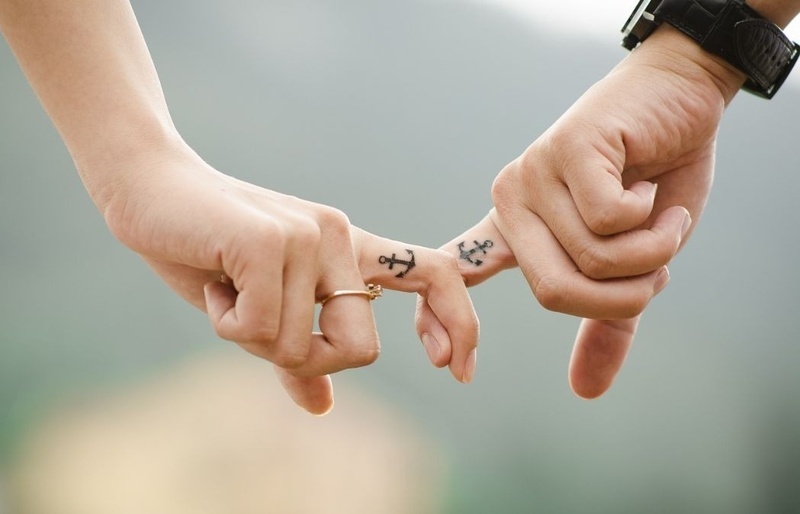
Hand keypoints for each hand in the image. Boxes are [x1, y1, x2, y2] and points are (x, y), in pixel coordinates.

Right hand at [100, 145, 478, 413]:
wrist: (150, 191)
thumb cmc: (206, 253)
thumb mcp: (259, 312)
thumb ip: (296, 356)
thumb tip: (323, 407)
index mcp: (349, 250)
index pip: (436, 274)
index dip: (459, 323)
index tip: (455, 370)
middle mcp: (341, 237)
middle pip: (361, 349)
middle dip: (308, 361)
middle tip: (259, 328)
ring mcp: (310, 236)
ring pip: (304, 346)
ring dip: (253, 339)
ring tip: (225, 291)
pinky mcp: (273, 241)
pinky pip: (264, 328)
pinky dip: (228, 324)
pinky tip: (211, 284)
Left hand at [420, 27, 747, 396]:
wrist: (679, 97)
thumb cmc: (654, 177)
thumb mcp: (633, 261)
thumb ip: (606, 319)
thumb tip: (584, 392)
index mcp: (515, 230)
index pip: (459, 276)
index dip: (439, 319)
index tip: (445, 365)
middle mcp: (511, 202)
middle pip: (554, 291)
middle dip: (623, 293)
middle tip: (658, 265)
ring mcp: (533, 174)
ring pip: (590, 258)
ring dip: (650, 252)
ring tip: (661, 216)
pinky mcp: (566, 149)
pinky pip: (606, 219)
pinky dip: (651, 218)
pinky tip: (650, 185)